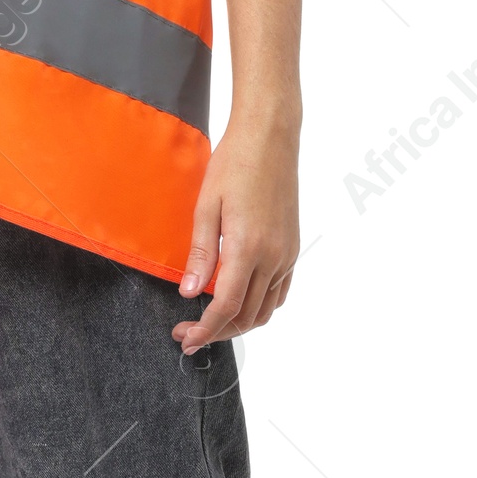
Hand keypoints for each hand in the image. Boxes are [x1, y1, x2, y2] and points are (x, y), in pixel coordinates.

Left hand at [171, 127, 298, 353]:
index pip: (226, 306)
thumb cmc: (234, 164)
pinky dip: (259, 308)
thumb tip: (189, 293)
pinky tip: (239, 303)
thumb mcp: (206, 207)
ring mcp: (287, 254)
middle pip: (246, 315)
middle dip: (216, 332)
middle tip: (187, 334)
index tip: (184, 339)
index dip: (204, 329)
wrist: (270, 138)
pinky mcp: (292, 248)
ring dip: (238, 324)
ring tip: (210, 324)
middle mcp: (273, 257)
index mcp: (248, 247)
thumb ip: (200, 254)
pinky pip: (279, 292)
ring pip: (266, 309)